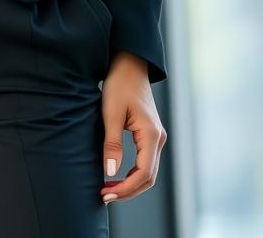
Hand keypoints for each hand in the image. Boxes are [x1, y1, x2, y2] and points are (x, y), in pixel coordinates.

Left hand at [99, 51, 167, 204]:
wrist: (129, 65)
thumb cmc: (119, 84)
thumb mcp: (111, 112)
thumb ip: (112, 143)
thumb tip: (110, 173)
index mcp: (151, 135)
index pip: (143, 174)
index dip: (125, 189)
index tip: (105, 193)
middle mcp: (158, 139)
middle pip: (148, 177)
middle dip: (127, 191)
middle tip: (104, 196)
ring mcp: (156, 137)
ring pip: (148, 172)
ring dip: (130, 185)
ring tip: (108, 190)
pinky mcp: (150, 134)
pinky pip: (146, 162)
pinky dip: (133, 174)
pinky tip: (117, 177)